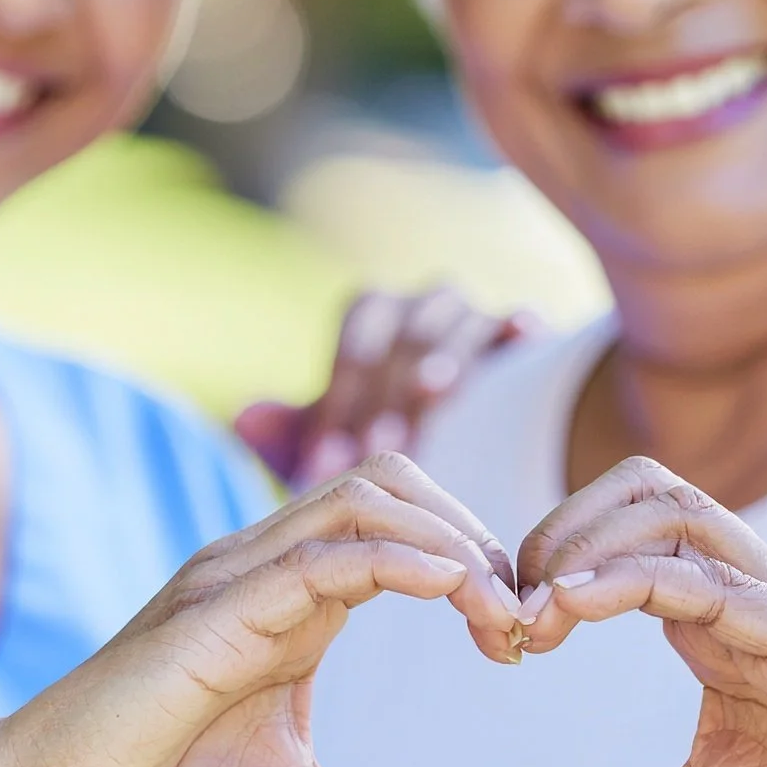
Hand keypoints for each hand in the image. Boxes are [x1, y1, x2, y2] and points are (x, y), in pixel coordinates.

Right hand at [0, 453, 525, 766]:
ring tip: (500, 610)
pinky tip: (453, 591)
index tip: (522, 640)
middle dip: (475, 534)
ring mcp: (237, 577)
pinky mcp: (214, 609)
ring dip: (450, 541)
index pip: (403, 525)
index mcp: (295, 599)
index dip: (477, 563)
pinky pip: (319, 556)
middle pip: (394, 485)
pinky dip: (397, 560)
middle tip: (524, 618)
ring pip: (364, 501)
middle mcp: (266, 568)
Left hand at [237, 288, 540, 489]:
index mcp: (374, 317)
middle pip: (402, 334)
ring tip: (431, 392)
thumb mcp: (339, 434)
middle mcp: (423, 304)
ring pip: (457, 322)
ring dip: (441, 358)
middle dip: (385, 392)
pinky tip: (522, 334)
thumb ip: (294, 432)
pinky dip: (517, 322)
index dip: (337, 401)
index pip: (352, 345)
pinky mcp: (522, 331)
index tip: (325, 462)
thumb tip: (244, 419)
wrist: (473, 424)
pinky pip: (519, 319)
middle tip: (372, 449)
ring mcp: (476, 312)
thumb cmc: (387, 430)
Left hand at [499, 458, 766, 766]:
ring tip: (534, 611)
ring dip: (585, 544)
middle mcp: (753, 598)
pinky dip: (637, 582)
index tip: (499, 635)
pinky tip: (576, 610)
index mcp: (719, 625)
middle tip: (506, 613)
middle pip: (642, 490)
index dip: (546, 562)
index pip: (621, 531)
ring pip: (676, 510)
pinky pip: (723, 583)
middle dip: (555, 530)